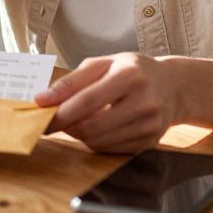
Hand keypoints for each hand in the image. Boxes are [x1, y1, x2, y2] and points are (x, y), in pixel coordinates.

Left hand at [34, 52, 182, 153]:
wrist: (173, 87)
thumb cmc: (132, 71)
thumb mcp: (103, 63)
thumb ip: (73, 80)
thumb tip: (43, 99)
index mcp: (130, 76)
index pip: (87, 100)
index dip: (60, 111)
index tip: (39, 114)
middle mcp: (143, 102)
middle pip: (92, 126)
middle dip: (65, 126)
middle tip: (53, 120)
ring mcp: (149, 125)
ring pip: (98, 141)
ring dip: (79, 134)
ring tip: (77, 120)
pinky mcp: (149, 143)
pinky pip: (109, 149)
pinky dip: (95, 141)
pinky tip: (97, 126)